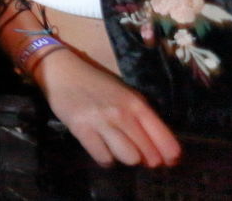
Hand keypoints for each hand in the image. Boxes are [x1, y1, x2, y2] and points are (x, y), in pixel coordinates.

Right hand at [36, 48, 180, 166]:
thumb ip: (141, 116)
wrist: (62, 71)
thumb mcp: (124, 93)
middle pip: (148, 154)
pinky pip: (104, 158)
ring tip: (118, 149)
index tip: (167, 161)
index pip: (164, 139)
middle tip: (137, 153)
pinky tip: (102, 149)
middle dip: (146, 159)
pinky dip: (106, 159)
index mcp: (137, 103)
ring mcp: (101, 122)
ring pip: (129, 158)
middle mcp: (122, 113)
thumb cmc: (96, 83)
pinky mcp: (82, 129)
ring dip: (125, 158)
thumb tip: (158, 147)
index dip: (169, 155)